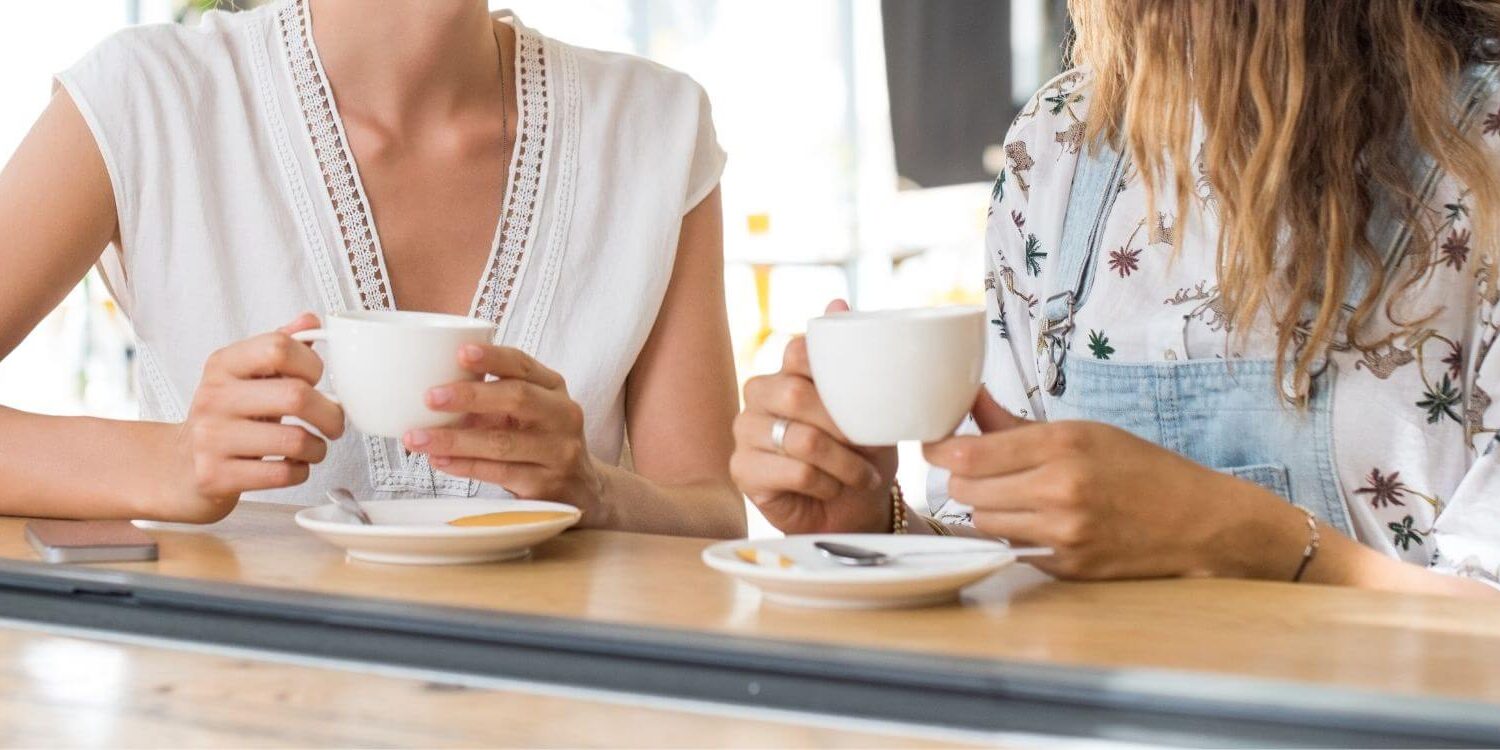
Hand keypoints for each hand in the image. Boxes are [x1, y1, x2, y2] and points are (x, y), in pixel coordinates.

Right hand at [171, 313, 345, 522]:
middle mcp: (213, 397)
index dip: (313, 365)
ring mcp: (210, 438)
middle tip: (334, 423)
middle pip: (296, 396)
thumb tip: (311, 320)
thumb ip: (279, 347)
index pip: (279, 347)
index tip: (317, 381)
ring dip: (319, 448)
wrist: (180, 468)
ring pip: (295, 440)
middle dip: (331, 414)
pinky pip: (282, 474)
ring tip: (313, 448)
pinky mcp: (215, 476)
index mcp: (223, 364)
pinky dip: (300, 472)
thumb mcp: (246, 377)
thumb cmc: (228, 418)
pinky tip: (292, 466)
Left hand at [403, 344, 605, 522]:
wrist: (582, 488)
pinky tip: (439, 460)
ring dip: (454, 440)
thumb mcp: (530, 410)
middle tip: (430, 397)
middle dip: (470, 396)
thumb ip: (495, 395)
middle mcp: (563, 416)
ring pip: (502, 443)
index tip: (460, 353)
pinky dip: (464, 466)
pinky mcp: (546, 485)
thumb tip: (432, 383)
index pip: (523, 365)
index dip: (492, 357)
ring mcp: (558, 452)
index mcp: (554, 388)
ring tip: (417, 438)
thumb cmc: (540, 440)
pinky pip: (498, 473)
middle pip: (517, 398)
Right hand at [731, 300, 896, 534]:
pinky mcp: (742, 470)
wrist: (858, 507)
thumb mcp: (868, 403)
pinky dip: (826, 484)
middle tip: (868, 447)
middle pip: (794, 394)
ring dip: (843, 463)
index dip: (831, 376)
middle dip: (842, 426)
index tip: (861, 404)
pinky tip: (832, 489)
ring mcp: (745, 432)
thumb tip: (836, 301)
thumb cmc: (861, 452)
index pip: (798, 352)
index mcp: (785, 371)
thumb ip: (851, 356)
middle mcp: (758, 395)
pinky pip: (794, 471)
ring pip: (800, 438)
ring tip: (861, 475)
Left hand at [923, 390, 1300, 580]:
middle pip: (965, 491)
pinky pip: (1011, 548)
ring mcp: (1063, 533)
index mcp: (1063, 445)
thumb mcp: (1083, 431)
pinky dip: (1012, 534)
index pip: (968, 454)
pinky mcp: (1066, 566)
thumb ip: (1015, 424)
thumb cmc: (1141, 468)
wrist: (1199, 522)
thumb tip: (966, 399)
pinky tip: (1035, 520)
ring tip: (1010, 495)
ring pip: (982, 522)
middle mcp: (1060, 490)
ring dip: (984, 509)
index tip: (935, 444)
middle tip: (975, 471)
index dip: (939, 449)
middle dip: (961, 480)